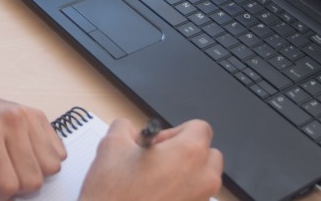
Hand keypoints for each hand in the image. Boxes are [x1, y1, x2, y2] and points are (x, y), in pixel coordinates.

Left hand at [0, 91, 65, 200]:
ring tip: (9, 163)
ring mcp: (29, 116)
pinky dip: (42, 161)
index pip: (7, 186)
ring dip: (30, 174)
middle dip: (14, 187)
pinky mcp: (39, 116)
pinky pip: (58, 154)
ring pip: (50, 168)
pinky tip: (21, 155)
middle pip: (32, 181)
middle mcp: (12, 121)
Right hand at [79, 119, 222, 200]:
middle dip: (187, 153)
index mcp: (189, 153)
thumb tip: (129, 131)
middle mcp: (203, 179)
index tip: (159, 142)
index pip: (200, 128)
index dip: (177, 131)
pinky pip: (194, 199)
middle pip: (209, 155)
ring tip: (156, 181)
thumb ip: (125, 128)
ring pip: (204, 180)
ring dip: (186, 176)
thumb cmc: (114, 196)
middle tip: (159, 160)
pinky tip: (155, 197)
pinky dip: (180, 195)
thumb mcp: (111, 146)